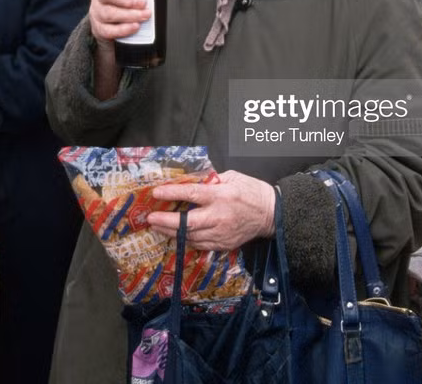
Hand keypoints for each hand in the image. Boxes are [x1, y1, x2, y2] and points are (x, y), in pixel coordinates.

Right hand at [88, 0, 177, 48]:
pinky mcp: (99, 29)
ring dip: (129, 15)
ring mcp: (97, 13)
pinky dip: (123, 29)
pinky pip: (108, 30)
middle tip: (143, 2)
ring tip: (144, 16)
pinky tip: (135, 27)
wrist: (113, 31)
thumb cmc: (127, 6)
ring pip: (109, 13)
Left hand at [147, 171, 275, 250]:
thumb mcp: (232, 176)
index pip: (192, 194)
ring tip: (158, 226)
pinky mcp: (224, 244)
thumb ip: (210, 180)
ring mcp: (221, 233)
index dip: (172, 193)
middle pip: (187, 222)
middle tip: (150, 218)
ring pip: (191, 237)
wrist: (271, 214)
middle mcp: (219, 217)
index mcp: (221, 196)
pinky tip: (176, 235)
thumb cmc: (251, 191)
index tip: (157, 193)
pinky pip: (200, 245)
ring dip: (172, 232)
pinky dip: (186, 240)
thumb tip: (191, 182)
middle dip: (166, 221)